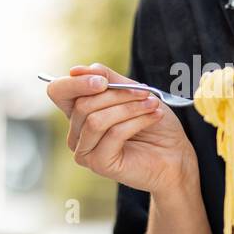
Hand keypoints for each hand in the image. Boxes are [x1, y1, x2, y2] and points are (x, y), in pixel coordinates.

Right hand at [46, 63, 197, 195]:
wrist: (175, 154)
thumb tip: (77, 70)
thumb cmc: (153, 122)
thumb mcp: (132, 91)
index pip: (58, 91)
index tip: (103, 80)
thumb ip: (107, 79)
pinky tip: (153, 117)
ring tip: (152, 104)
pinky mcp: (99, 163)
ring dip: (128, 108)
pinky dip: (136, 122)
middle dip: (117, 94)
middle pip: (82, 104)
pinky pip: (112, 134)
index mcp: (79, 111)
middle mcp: (77, 132)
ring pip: (95, 120)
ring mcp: (85, 150)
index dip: (76, 83)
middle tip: (145, 92)